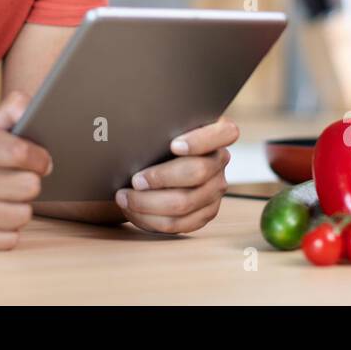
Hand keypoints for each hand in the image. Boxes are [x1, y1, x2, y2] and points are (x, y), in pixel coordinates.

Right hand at [0, 91, 51, 250]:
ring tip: (5, 201)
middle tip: (20, 182)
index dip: (40, 158)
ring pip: (22, 214)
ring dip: (20, 209)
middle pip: (28, 186)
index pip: (20, 152)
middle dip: (30, 184)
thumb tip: (28, 103)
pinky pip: (10, 239)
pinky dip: (8, 232)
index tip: (42, 162)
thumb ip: (6, 112)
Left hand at [114, 118, 238, 234]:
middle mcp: (220, 161)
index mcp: (218, 134)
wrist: (156, 162)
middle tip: (135, 179)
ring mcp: (216, 189)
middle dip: (160, 178)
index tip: (173, 145)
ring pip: (184, 203)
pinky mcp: (205, 213)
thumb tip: (133, 132)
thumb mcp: (164, 126)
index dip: (200, 141)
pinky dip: (150, 219)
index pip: (226, 133)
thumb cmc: (158, 138)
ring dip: (148, 203)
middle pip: (197, 172)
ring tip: (124, 197)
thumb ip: (161, 126)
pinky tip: (133, 210)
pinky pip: (179, 223)